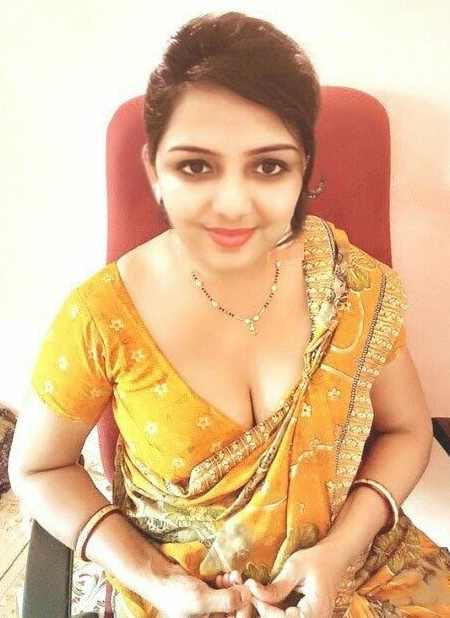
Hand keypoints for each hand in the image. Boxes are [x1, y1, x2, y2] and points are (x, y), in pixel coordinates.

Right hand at [135, 558, 252, 617]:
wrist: (159, 578)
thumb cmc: (176, 593)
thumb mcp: (201, 600)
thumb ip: (226, 600)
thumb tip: (247, 596)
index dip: (244, 609)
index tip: (247, 592)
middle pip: (235, 612)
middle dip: (239, 595)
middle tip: (238, 578)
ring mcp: (211, 609)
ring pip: (232, 601)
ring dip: (233, 587)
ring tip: (228, 575)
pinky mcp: (210, 597)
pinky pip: (225, 593)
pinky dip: (227, 584)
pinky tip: (223, 576)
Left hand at [242, 543, 349, 616]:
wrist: (334, 557)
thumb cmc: (317, 559)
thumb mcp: (295, 568)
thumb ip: (277, 586)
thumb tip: (252, 592)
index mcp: (315, 611)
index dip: (265, 609)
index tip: (252, 593)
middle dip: (265, 611)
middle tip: (253, 592)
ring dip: (270, 611)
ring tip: (259, 593)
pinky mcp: (308, 617)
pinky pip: (289, 617)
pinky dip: (276, 610)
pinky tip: (268, 597)